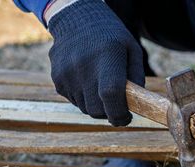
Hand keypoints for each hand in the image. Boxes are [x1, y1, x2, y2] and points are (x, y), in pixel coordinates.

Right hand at [48, 0, 143, 125]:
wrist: (76, 19)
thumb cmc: (111, 37)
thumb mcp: (131, 50)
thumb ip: (137, 78)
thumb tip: (136, 105)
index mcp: (107, 56)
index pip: (110, 94)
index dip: (119, 113)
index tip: (126, 118)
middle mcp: (83, 65)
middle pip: (97, 109)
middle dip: (109, 112)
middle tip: (115, 103)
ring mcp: (67, 73)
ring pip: (85, 108)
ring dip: (96, 104)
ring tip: (100, 84)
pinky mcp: (57, 79)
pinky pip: (74, 101)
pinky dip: (84, 97)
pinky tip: (87, 79)